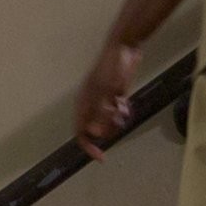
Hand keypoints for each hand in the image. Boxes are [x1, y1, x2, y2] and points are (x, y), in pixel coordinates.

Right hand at [74, 37, 143, 157]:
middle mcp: (90, 105)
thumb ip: (101, 113)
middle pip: (95, 129)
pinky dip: (121, 112)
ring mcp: (101, 100)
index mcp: (83, 104)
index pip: (81, 132)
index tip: (101, 157)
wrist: (123, 48)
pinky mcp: (113, 95)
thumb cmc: (112, 68)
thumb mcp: (108, 92)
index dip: (89, 147)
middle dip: (107, 129)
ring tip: (123, 109)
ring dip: (115, 120)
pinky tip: (125, 103)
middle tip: (119, 120)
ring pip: (107, 121)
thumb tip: (96, 134)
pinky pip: (115, 112)